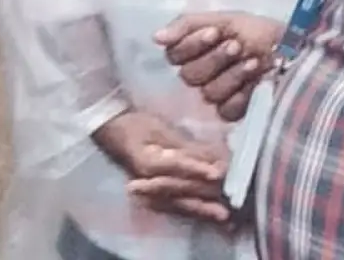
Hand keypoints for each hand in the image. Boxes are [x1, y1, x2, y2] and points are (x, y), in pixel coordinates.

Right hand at [93, 110, 231, 224]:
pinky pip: (176, 207)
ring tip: (225, 217)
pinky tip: (211, 216)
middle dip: (206, 194)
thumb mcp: (161, 129)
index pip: (176, 167)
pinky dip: (194, 212)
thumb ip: (188, 147)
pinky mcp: (153, 196)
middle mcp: (148, 182)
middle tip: (232, 197)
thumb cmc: (136, 125)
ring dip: (203, 210)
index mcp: (147, 162)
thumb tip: (215, 158)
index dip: (197, 170)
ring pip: (180, 205)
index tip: (217, 173)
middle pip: (181, 191)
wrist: (111, 131)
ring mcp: (150, 192)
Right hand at [154, 12, 282, 121]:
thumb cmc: (259, 32)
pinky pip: (226, 110)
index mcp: (194, 52)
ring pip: (208, 92)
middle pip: (189, 76)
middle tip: (236, 46)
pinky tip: (257, 81)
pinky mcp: (235, 112)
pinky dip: (242, 94)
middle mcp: (201, 75)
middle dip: (214, 59)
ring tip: (253, 61)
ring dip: (231, 75)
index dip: (192, 45)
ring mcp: (217, 95)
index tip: (215, 33)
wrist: (295, 50)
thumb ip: (187, 26)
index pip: (174, 55)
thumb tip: (155, 37)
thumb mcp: (224, 20)